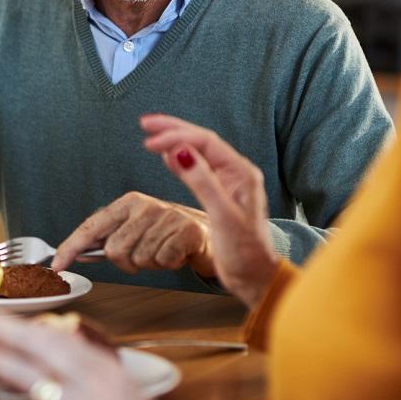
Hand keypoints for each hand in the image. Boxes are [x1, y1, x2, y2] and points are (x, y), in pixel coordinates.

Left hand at [51, 192, 216, 277]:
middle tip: (144, 255)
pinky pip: (162, 261)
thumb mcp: (134, 230)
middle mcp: (144, 205)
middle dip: (126, 262)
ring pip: (139, 259)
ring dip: (150, 264)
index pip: (91, 227)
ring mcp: (166, 216)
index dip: (71, 247)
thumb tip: (76, 252)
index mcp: (127, 203)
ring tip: (162, 251)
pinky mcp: (186, 230)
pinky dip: (168, 264)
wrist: (208, 232)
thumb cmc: (165, 233)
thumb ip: (107, 239)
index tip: (57, 265)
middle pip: (114, 251)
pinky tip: (176, 253)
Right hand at [141, 115, 278, 306]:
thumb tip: (181, 152)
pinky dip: (179, 159)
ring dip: (175, 140)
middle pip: (201, 141)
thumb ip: (203, 182)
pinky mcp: (219, 193)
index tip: (150, 140)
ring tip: (151, 133)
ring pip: (198, 151)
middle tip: (146, 123)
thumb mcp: (223, 216)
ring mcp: (227, 182)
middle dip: (173, 129)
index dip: (176, 137)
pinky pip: (197, 167)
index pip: (205, 143)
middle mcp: (236, 173)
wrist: (255, 276)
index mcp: (241, 173)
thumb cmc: (245, 252)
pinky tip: (166, 156)